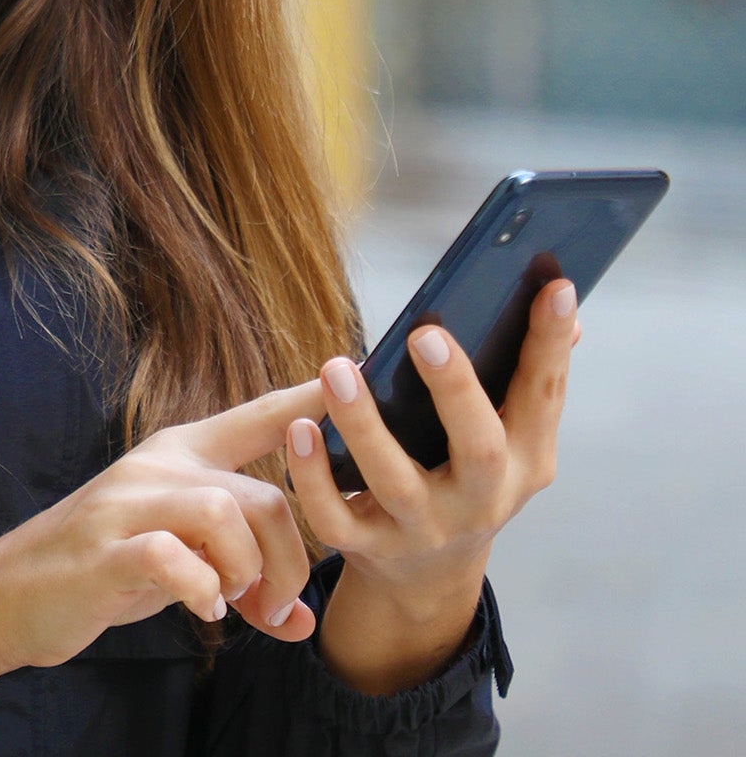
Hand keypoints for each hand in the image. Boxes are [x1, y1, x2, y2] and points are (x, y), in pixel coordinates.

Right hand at [0, 379, 325, 695]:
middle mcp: (158, 467)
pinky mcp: (106, 549)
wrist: (11, 593)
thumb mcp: (179, 561)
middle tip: (275, 603)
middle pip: (261, 494)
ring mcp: (129, 504)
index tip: (346, 375)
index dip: (302, 403)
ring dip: (248, 572)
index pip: (253, 418)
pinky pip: (177, 559)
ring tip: (233, 601)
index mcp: (177, 455)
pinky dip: (203, 592)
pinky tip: (200, 610)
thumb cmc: (104, 568)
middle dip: (289, 561)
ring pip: (228, 513)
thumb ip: (237, 573)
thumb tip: (303, 619)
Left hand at [283, 277, 579, 691]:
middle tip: (426, 333)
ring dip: (364, 425)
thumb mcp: (509, 437)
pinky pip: (336, 518)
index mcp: (525, 460)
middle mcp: (482, 500)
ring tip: (336, 368)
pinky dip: (313, 475)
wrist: (427, 576)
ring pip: (396, 482)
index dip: (550, 344)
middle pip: (479, 451)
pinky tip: (298, 428)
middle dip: (456, 391)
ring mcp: (425, 528)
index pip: (543, 396)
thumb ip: (528, 375)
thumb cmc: (465, 473)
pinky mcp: (370, 546)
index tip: (555, 286)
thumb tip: (563, 302)